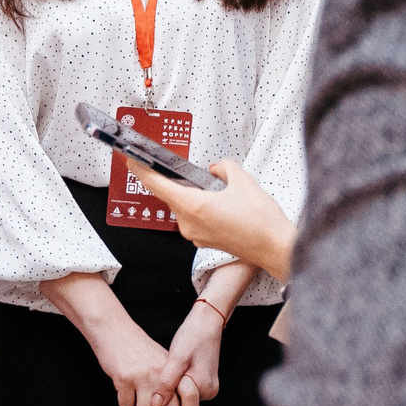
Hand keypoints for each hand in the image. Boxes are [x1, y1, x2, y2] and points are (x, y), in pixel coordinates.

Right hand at [88, 313, 181, 405]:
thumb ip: (171, 383)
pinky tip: (123, 386)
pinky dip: (124, 401)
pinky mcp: (124, 378)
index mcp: (173, 371)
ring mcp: (143, 377)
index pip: (182, 404)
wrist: (115, 330)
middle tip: (148, 405)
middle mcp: (161, 375)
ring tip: (135, 394)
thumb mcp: (161, 361)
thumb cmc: (138, 349)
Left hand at [132, 159, 295, 282]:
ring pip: (184, 206)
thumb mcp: (242, 180)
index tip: (130, 157)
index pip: (156, 184)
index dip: (140, 169)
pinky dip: (201, 206)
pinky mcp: (204, 240)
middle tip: (187, 168)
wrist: (275, 248)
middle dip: (178, 180)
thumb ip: (223, 167)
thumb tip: (214, 169)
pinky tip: (221, 202)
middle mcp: (189, 223)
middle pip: (171, 195)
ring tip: (218, 188)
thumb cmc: (260, 220)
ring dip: (193, 194)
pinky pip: (194, 217)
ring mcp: (195, 234)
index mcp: (193, 206)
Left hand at [148, 302, 224, 405]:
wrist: (206, 322)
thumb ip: (167, 382)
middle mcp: (208, 392)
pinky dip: (176, 389)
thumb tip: (156, 405)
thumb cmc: (192, 337)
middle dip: (167, 405)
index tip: (149, 398)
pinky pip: (186, 393)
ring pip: (184, 402)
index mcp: (203, 388)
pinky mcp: (204, 382)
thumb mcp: (177, 358)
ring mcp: (208, 388)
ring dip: (171, 396)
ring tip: (159, 381)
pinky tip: (167, 378)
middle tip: (151, 392)